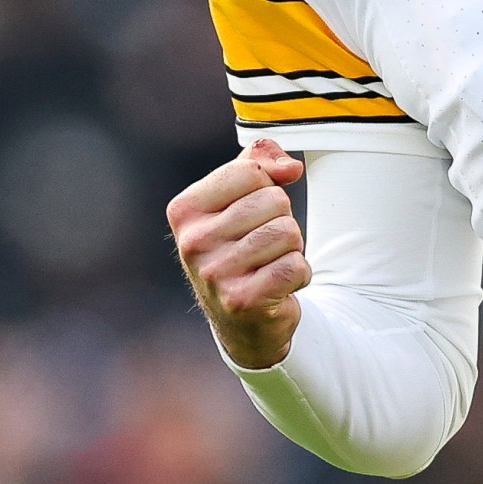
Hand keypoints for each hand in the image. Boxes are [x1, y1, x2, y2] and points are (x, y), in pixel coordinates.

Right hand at [166, 140, 309, 370]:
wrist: (241, 320)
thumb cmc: (241, 248)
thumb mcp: (239, 198)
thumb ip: (259, 163)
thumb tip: (290, 167)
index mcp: (184, 210)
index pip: (249, 171)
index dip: (267, 187)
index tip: (253, 213)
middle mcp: (192, 242)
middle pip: (274, 200)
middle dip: (282, 220)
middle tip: (264, 246)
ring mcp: (215, 274)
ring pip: (288, 232)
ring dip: (292, 248)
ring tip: (270, 264)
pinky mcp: (242, 301)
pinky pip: (295, 266)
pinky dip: (298, 274)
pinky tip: (278, 286)